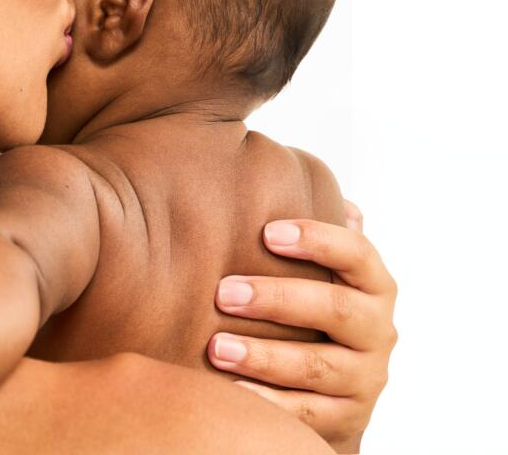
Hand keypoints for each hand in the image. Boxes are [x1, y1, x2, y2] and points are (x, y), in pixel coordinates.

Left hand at [207, 201, 397, 453]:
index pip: (357, 253)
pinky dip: (267, 403)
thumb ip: (315, 228)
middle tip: (224, 292)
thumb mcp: (323, 268)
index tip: (267, 232)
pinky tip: (229, 389)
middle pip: (337, 309)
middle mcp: (377, 329)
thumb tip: (299, 172)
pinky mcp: (345, 420)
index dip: (317, 240)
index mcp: (373, 283)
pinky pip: (306, 414)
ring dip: (264, 356)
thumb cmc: (316, 306)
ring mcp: (364, 378)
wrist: (335, 387)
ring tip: (216, 346)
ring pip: (317, 367)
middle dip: (278, 299)